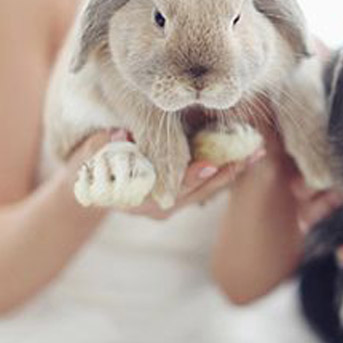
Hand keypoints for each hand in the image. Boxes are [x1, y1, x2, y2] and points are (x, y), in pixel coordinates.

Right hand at [67, 129, 264, 219]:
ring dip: (233, 170)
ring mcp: (171, 204)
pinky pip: (207, 185)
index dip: (189, 178)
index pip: (168, 190)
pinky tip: (248, 154)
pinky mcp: (181, 195)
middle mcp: (158, 208)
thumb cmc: (85, 167)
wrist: (85, 188)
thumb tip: (120, 134)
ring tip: (257, 152)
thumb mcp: (86, 158)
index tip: (209, 165)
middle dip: (224, 172)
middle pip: (197, 192)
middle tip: (248, 154)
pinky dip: (227, 169)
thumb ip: (101, 147)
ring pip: (207, 190)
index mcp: (137, 199)